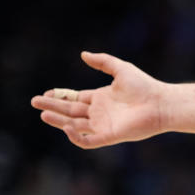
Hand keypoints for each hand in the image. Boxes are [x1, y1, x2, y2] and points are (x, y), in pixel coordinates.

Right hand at [31, 52, 166, 148]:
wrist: (160, 102)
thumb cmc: (144, 85)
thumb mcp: (120, 68)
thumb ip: (103, 62)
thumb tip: (83, 54)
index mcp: (100, 98)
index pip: (74, 99)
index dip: (60, 96)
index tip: (45, 93)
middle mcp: (99, 113)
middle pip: (70, 111)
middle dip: (52, 107)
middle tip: (34, 102)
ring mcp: (102, 125)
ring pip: (74, 126)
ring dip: (59, 121)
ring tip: (44, 114)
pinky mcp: (109, 136)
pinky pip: (88, 141)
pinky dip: (76, 136)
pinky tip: (66, 127)